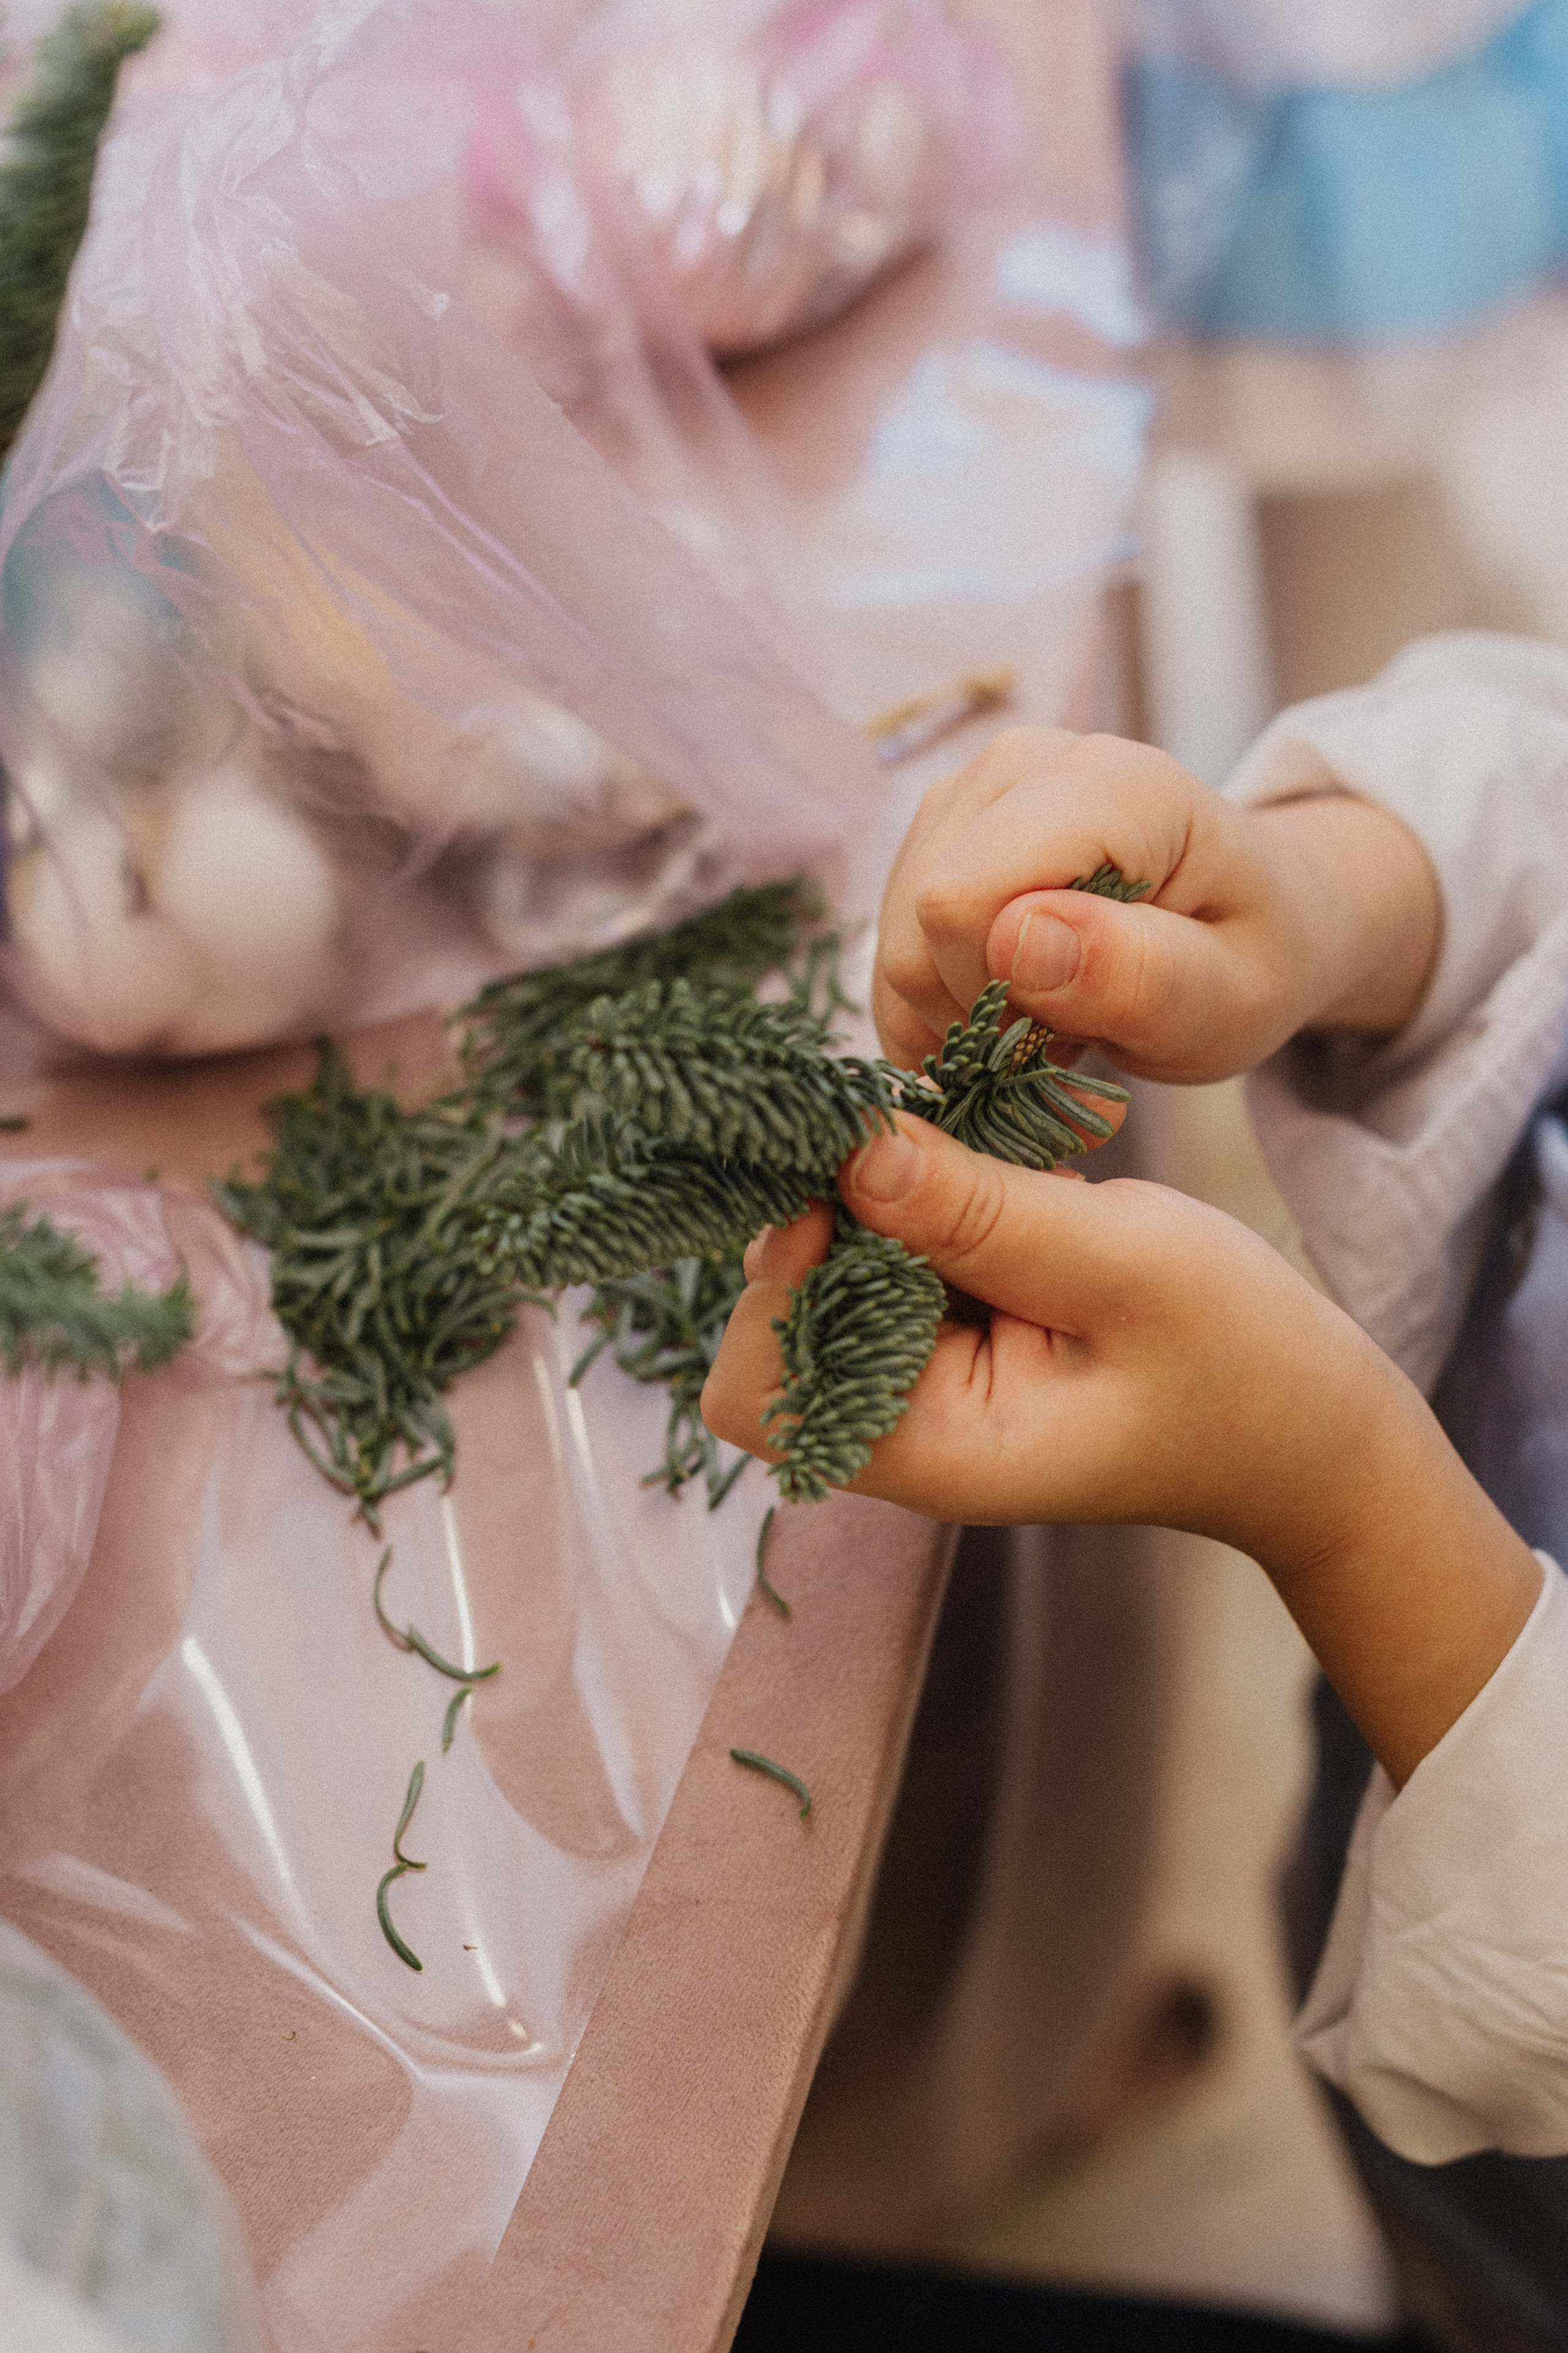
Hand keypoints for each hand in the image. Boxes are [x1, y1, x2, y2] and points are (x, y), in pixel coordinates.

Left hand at [702, 1115, 1540, 1785]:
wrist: (1314, 1430)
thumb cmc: (1243, 1362)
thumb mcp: (1126, 1267)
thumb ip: (982, 1213)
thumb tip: (851, 1147)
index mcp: (930, 1449)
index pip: (753, 1385)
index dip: (778, 1276)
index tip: (862, 1177)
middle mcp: (900, 1423)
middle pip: (774, 1310)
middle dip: (833, 1209)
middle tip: (933, 1134)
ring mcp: (921, 1376)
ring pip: (829, 1260)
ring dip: (887, 1189)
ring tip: (992, 1152)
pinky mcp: (952, 1328)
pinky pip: (893, 1246)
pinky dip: (931, 1193)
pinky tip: (1011, 1169)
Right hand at [874, 726, 1440, 1081]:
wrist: (1253, 915)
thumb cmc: (1250, 956)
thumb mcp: (1231, 998)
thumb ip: (1139, 973)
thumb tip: (1012, 939)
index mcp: (1108, 785)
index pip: (962, 901)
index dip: (998, 999)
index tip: (1078, 1035)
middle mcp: (1018, 764)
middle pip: (918, 930)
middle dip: (982, 1018)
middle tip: (1071, 1038)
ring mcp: (965, 793)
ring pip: (895, 950)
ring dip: (965, 1020)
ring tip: (1052, 1023)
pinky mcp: (933, 833)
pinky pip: (890, 957)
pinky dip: (943, 1012)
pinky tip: (1015, 1012)